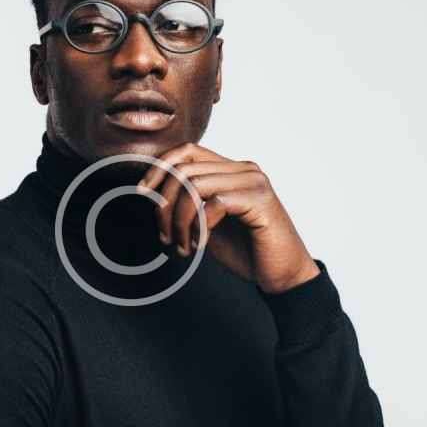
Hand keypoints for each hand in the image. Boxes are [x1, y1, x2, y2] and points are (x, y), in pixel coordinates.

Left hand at [136, 142, 320, 293]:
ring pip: (195, 186)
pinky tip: (201, 246)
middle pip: (185, 169)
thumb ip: (189, 204)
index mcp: (231, 169)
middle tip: (165, 236)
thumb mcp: (207, 223)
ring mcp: (254, 182)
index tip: (143, 193)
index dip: (159, 168)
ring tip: (182, 246)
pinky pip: (214, 203)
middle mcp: (243, 169)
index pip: (187, 151)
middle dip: (165, 204)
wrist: (282, 276)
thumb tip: (153, 195)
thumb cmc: (247, 250)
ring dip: (180, 221)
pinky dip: (200, 227)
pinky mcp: (260, 200)